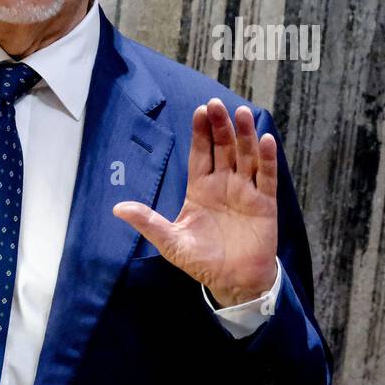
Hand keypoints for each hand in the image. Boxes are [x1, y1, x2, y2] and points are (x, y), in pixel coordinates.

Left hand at [112, 98, 278, 306]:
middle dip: (220, 126)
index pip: (200, 154)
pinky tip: (264, 139)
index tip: (199, 111)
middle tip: (216, 104)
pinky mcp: (264, 204)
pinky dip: (266, 158)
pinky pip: (266, 177)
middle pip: (223, 149)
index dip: (200, 133)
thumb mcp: (169, 241)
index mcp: (200, 189)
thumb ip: (147, 222)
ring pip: (246, 157)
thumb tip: (117, 209)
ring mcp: (245, 192)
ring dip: (245, 135)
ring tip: (242, 113)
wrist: (232, 281)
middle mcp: (224, 185)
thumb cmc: (201, 261)